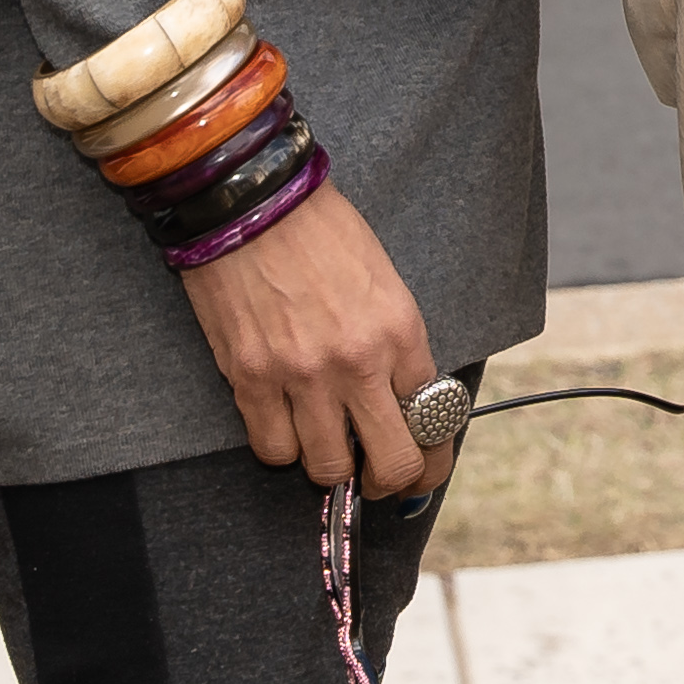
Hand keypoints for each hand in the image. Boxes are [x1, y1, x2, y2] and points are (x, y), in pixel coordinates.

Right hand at [173, 172, 437, 492]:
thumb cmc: (320, 231)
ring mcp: (301, 376)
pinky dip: (281, 447)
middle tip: (380, 479)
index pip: (434, 419)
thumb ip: (395, 344)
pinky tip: (285, 425)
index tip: (425, 465)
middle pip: (391, 463)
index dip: (432, 454)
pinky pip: (273, 448)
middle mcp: (357, 362)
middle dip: (391, 481)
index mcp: (400, 330)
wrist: (252, 201)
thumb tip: (401, 400)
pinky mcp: (250, 379)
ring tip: (328, 445)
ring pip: (327, 469)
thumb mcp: (383, 280)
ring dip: (331, 466)